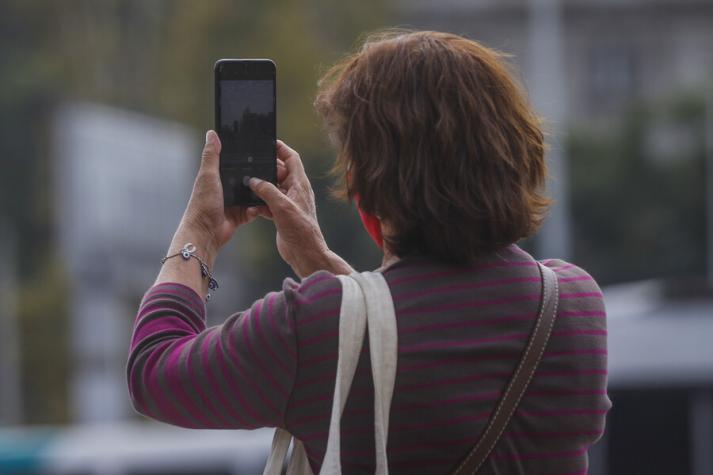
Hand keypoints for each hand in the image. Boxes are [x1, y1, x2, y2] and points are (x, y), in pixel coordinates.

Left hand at [180, 130, 267, 254]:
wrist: (205, 233)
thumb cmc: (202, 205)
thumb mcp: (208, 176)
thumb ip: (211, 155)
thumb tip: (212, 134)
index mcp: (217, 177)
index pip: (233, 163)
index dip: (244, 158)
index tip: (258, 153)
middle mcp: (226, 188)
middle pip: (245, 179)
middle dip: (256, 178)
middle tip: (269, 173)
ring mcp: (233, 202)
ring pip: (252, 194)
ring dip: (259, 194)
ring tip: (268, 190)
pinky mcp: (240, 216)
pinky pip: (254, 210)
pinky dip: (257, 209)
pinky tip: (258, 208)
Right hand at [249, 140, 353, 277]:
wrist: (305, 253)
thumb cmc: (301, 230)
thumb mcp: (282, 206)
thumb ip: (267, 190)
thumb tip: (254, 180)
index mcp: (300, 184)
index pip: (292, 159)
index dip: (281, 148)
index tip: (268, 142)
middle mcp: (295, 191)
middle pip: (280, 171)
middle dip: (266, 168)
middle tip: (251, 165)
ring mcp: (288, 203)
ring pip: (272, 187)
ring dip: (261, 186)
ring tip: (247, 184)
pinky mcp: (281, 215)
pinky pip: (268, 203)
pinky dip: (260, 203)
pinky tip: (251, 205)